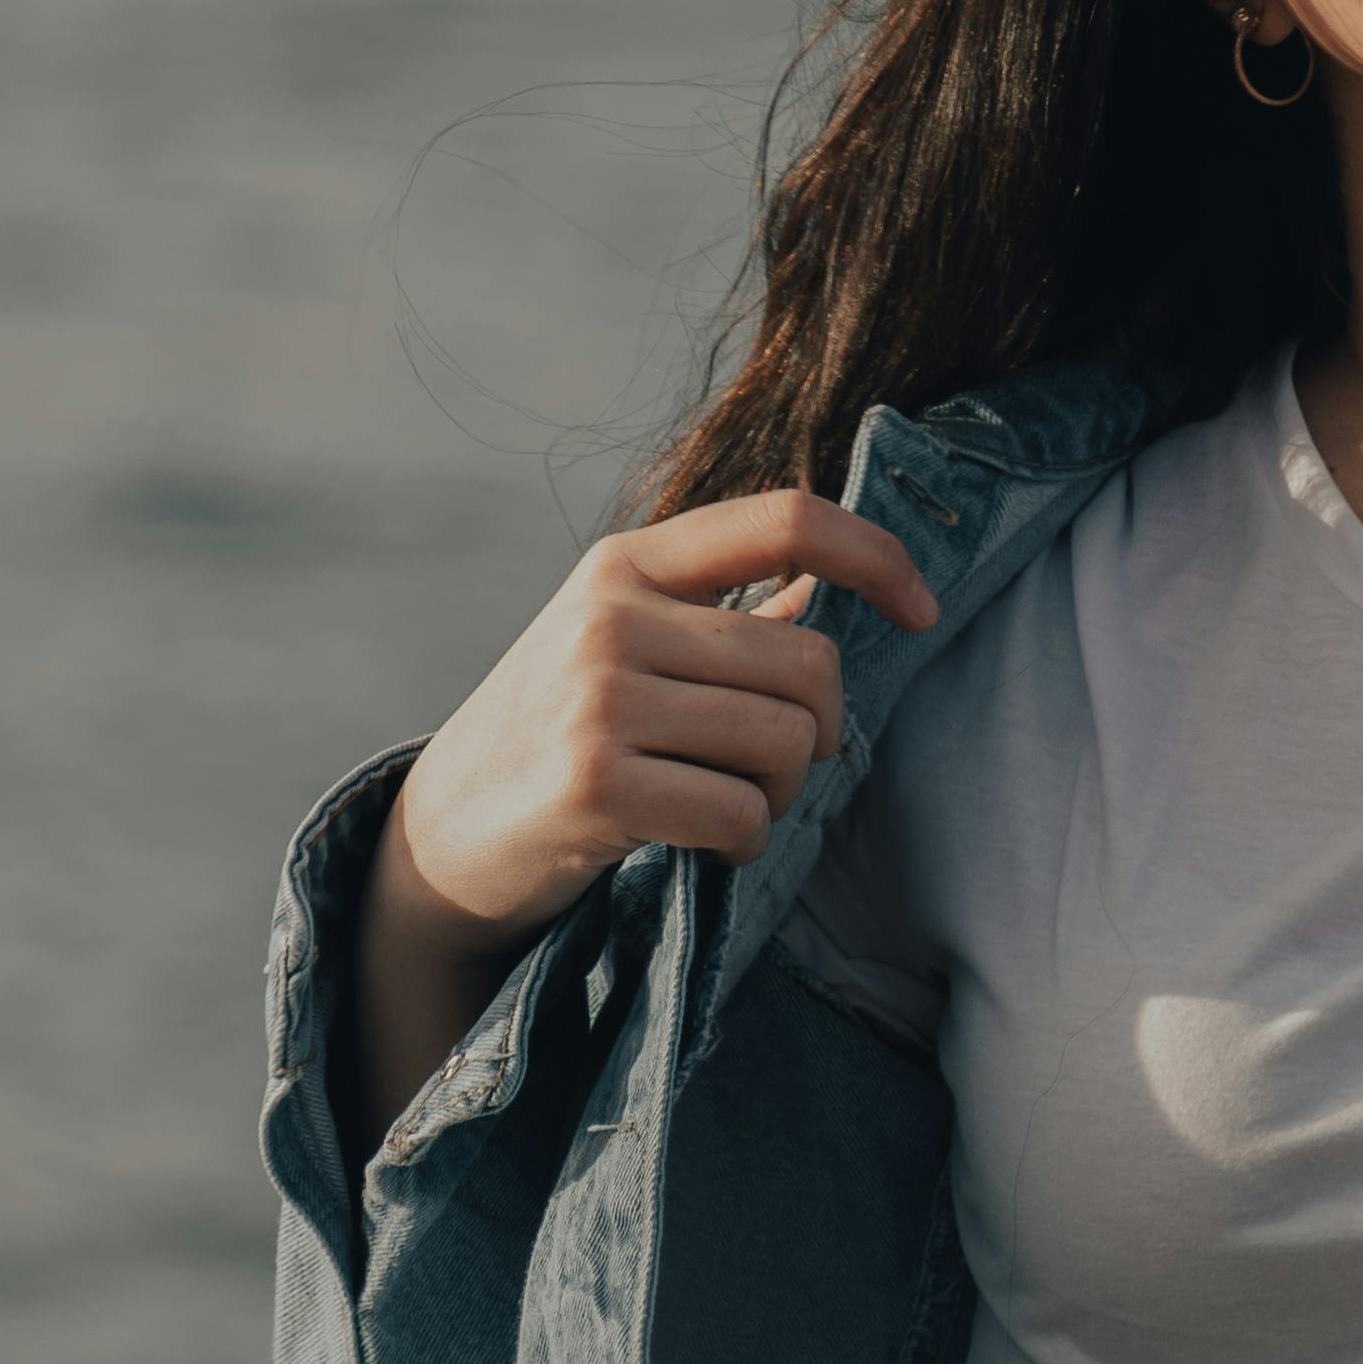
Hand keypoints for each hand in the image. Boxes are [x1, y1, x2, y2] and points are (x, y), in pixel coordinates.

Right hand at [351, 491, 937, 1144]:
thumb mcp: (621, 649)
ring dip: (779, 797)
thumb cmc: (555, 738)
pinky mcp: (596, 781)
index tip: (923, 610)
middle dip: (820, 734)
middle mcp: (610, 614)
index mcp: (626, 563)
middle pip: (811, 664)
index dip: (877, 556)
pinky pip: (744, 812)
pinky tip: (702, 846)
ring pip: (787, 742)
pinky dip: (744, 844)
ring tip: (723, 805)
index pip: (784, 517)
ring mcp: (597, 695)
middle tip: (773, 768)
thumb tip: (825, 591)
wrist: (439, 836)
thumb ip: (717, 618)